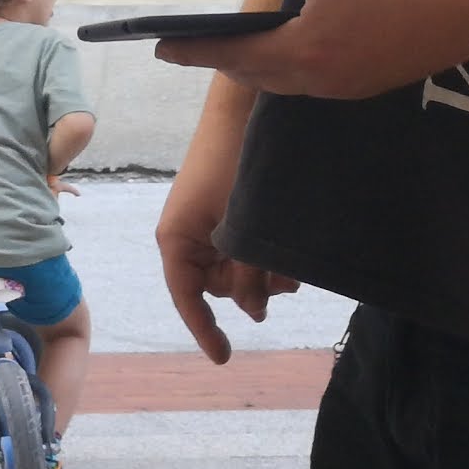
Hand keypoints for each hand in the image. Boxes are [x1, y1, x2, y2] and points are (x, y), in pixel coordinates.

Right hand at [155, 147, 293, 363]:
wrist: (244, 110)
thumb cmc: (234, 162)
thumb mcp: (242, 224)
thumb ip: (247, 269)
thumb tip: (255, 312)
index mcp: (176, 241)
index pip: (187, 297)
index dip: (205, 329)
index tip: (224, 358)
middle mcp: (188, 238)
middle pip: (220, 287)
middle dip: (252, 288)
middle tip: (286, 279)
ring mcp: (209, 227)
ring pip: (238, 270)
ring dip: (266, 271)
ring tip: (292, 260)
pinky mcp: (227, 216)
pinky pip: (244, 250)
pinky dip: (266, 253)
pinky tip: (287, 245)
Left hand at [171, 0, 468, 101]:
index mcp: (304, 50)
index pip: (233, 55)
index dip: (195, 50)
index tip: (162, 48)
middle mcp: (319, 79)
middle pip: (256, 75)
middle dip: (223, 62)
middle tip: (193, 49)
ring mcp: (346, 87)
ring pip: (285, 83)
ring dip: (257, 68)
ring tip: (237, 51)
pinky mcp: (369, 84)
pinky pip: (313, 83)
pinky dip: (290, 69)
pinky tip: (295, 51)